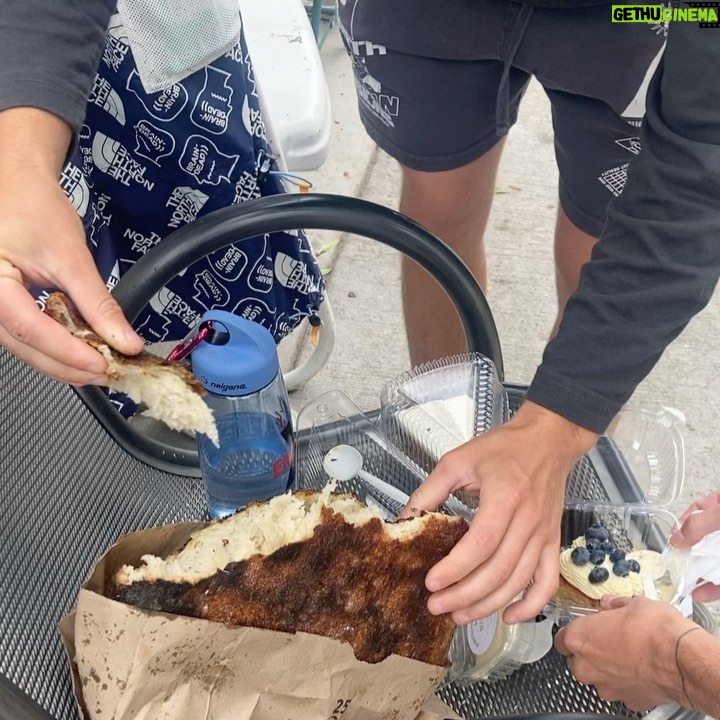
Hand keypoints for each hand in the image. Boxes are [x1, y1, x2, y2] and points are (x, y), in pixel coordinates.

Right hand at [0, 109, 142, 384]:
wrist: (17, 185)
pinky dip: (56, 348)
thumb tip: (125, 341)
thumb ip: (97, 303)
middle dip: (69, 365)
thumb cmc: (33, 208)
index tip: (104, 364)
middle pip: (25, 347)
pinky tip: (82, 352)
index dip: (68, 352)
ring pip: (25, 348)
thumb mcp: (70, 255)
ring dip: (64, 362)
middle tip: (109, 374)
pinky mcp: (1, 309)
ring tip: (101, 367)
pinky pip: (26, 337)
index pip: (29, 328)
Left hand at [399, 401, 596, 623]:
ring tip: (459, 614)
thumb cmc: (503, 448)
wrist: (548, 440)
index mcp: (505, 496)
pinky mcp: (553, 542)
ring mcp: (544, 534)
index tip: (431, 581)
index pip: (481, 543)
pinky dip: (531, 606)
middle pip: (498, 570)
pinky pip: (547, 582)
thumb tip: (404, 520)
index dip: (456, 568)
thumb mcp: (457, 461)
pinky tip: (508, 616)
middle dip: (464, 595)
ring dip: (488, 605)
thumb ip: (429, 491)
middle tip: (437, 605)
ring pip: (518, 582)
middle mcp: (528, 519)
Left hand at [555, 595, 694, 710]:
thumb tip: (610, 604)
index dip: (573, 632)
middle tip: (607, 639)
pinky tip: (639, 669)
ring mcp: (605, 686)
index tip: (583, 627)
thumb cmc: (654, 630)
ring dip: (606, 667)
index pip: (560, 638)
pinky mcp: (626, 700)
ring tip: (627, 653)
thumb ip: (613, 604)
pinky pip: (619, 689)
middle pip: (576, 660)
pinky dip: (626, 681)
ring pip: (597, 676)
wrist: (681, 660)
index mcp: (579, 638)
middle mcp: (586, 666)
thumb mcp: (631, 603)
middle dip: (589, 651)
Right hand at [670, 490, 719, 600]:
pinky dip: (714, 588)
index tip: (674, 539)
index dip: (684, 523)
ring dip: (699, 572)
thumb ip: (700, 523)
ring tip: (684, 582)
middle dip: (690, 553)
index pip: (700, 510)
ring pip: (714, 561)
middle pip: (705, 540)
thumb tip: (677, 537)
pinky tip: (702, 593)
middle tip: (676, 564)